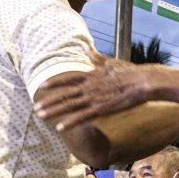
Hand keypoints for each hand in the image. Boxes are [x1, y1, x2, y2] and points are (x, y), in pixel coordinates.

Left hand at [35, 50, 153, 130]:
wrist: (143, 82)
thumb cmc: (130, 72)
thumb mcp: (111, 63)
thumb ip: (97, 59)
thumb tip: (88, 50)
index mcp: (91, 75)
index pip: (68, 78)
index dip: (54, 82)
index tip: (41, 85)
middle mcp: (89, 86)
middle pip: (64, 94)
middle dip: (49, 101)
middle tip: (35, 107)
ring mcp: (94, 98)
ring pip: (69, 105)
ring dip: (54, 111)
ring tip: (40, 116)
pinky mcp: (101, 109)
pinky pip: (82, 117)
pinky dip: (70, 122)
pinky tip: (60, 127)